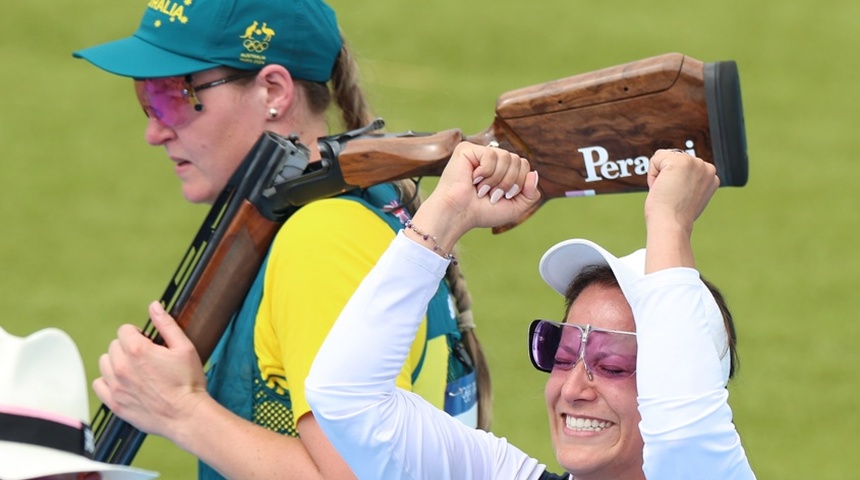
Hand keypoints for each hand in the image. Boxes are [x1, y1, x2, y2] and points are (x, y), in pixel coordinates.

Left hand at [93, 301, 207, 437]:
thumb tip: (154, 307)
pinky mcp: (114, 403)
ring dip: (117, 362)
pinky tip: (124, 383)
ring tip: (135, 369)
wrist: (186, 415)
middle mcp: (122, 367)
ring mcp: (116, 386)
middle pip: (114, 346)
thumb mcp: (184, 348)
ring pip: (104, 363)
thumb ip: (167, 324)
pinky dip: (108, 381)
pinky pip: (99, 385)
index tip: (148, 342)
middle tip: (146, 357)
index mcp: (138, 350)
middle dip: (128, 347)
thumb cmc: (188, 383)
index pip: (124, 330)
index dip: (138, 334)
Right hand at [409, 142, 540, 250]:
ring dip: (496, 179)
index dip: (519, 184)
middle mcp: (491, 159)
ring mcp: (479, 153)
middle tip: (491, 194)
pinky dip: (485, 172)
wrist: (458, 215)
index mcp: (501, 170)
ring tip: (481, 188)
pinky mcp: (467, 149)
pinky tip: (472, 179)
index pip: (524, 165)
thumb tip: (534, 174)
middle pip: (518, 160)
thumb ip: (531, 193)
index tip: (502, 197)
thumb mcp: (515, 207)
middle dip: (508, 182)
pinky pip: (491, 155)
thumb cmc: (481, 212)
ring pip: (506, 157)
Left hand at [644, 149, 718, 234]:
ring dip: (659, 176)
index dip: (675, 183)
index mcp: (711, 176)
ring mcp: (695, 163)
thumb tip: (677, 177)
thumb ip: (688, 182)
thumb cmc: (675, 217)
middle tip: (672, 197)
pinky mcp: (680, 161)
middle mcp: (707, 167)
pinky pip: (655, 160)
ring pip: (663, 158)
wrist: (671, 225)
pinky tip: (662, 188)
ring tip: (668, 193)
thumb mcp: (689, 196)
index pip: (684, 166)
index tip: (680, 199)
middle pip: (673, 159)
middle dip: (667, 178)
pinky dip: (652, 175)